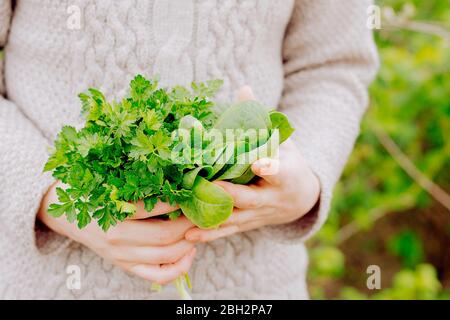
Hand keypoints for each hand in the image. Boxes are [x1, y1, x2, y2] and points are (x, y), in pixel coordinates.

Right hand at [38, 181, 196, 284]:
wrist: (64, 211)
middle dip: (191, 222)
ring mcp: (122, 255)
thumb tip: (176, 174)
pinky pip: (158, 276)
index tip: (196, 190)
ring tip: (198, 227)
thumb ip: (138, 180)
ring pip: (167, 256)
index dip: (182, 200)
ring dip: (189, 242)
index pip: (158, 208)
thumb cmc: (91, 189)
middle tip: (203, 210)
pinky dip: (179, 268)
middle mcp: (118, 238)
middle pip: (167, 235)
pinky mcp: (125, 265)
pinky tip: (188, 252)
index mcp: (113, 212)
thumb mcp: (110, 180)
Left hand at [184, 87, 320, 242]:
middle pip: (250, 199)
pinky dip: (210, 234)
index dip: (270, 168)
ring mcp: (259, 215)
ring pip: (235, 219)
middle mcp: (272, 199)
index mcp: (286, 175)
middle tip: (210, 186)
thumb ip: (261, 118)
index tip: (260, 164)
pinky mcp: (248, 224)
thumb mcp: (282, 140)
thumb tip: (243, 87)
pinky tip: (189, 237)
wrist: (302, 198)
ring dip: (212, 219)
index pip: (279, 171)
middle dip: (230, 194)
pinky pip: (228, 231)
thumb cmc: (289, 162)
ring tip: (188, 220)